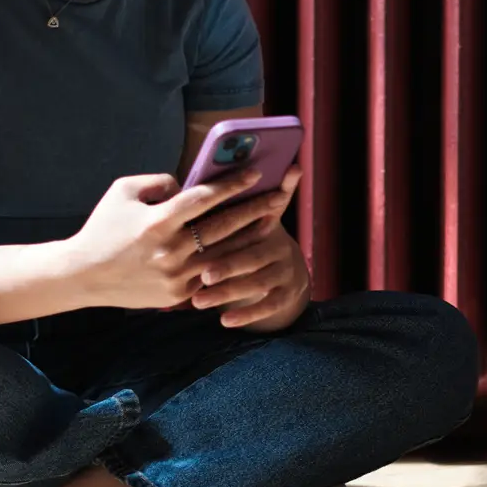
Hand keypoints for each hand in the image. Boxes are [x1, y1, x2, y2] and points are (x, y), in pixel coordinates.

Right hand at [64, 168, 273, 310]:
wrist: (83, 275)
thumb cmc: (103, 227)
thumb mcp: (123, 191)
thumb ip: (160, 183)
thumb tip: (189, 187)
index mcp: (158, 221)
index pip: (204, 198)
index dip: (233, 184)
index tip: (256, 173)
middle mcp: (171, 250)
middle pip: (224, 226)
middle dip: (255, 208)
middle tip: (279, 196)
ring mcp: (176, 276)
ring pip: (224, 254)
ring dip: (250, 237)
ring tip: (272, 222)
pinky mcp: (178, 295)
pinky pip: (211, 276)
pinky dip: (230, 264)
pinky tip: (248, 252)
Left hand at [189, 166, 309, 331]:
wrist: (286, 271)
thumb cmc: (252, 239)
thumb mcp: (251, 214)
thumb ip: (241, 194)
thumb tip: (248, 165)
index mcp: (268, 222)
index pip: (255, 219)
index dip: (241, 220)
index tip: (211, 230)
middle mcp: (280, 246)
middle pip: (253, 256)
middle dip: (227, 265)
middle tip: (202, 274)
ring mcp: (286, 271)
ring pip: (257, 283)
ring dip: (227, 293)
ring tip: (199, 301)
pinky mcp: (287, 295)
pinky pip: (269, 306)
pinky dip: (247, 314)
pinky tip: (225, 321)